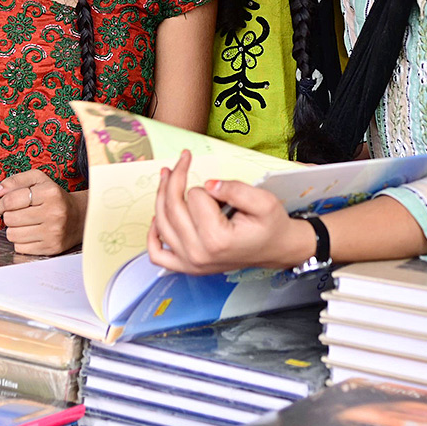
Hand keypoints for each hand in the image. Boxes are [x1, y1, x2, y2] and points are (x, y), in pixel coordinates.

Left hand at [0, 171, 85, 255]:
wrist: (79, 217)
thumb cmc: (55, 197)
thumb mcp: (38, 180)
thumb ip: (14, 181)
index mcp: (50, 193)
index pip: (11, 200)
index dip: (1, 203)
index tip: (3, 204)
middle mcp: (53, 213)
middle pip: (10, 219)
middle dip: (8, 215)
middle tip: (16, 213)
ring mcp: (53, 233)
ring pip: (12, 235)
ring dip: (13, 229)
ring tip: (24, 223)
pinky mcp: (51, 248)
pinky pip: (20, 248)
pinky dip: (21, 241)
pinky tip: (31, 233)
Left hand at [146, 150, 315, 274]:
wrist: (274, 249)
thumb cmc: (270, 226)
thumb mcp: (264, 201)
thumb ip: (236, 189)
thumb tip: (208, 185)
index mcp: (217, 240)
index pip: (195, 197)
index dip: (207, 186)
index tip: (221, 190)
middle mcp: (198, 254)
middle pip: (172, 207)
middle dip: (176, 177)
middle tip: (183, 159)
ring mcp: (190, 263)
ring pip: (161, 223)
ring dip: (161, 195)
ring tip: (168, 175)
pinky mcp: (186, 267)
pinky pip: (157, 253)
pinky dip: (152, 235)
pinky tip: (156, 217)